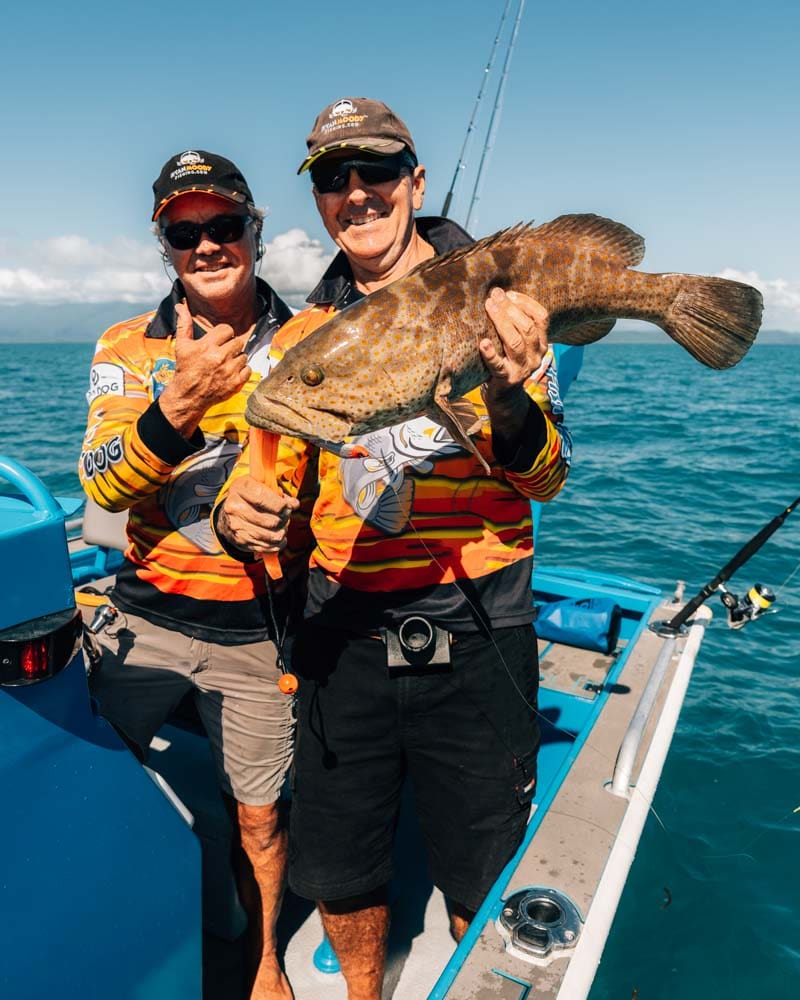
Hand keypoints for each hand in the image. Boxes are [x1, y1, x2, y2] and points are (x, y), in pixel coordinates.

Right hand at [158, 301, 252, 436]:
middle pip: (238, 341)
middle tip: (222, 353)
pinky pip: (248, 369)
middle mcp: (219, 358)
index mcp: (207, 346)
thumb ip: (184, 323)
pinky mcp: (235, 383)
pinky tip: (231, 372)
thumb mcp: (182, 345)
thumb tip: (180, 305)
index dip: (224, 334)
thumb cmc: (185, 369)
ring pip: (244, 355)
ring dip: (237, 358)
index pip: (227, 329)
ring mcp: (228, 371)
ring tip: (225, 364)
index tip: (219, 341)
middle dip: (230, 346)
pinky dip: (242, 370)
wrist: (188, 396)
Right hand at [217, 475, 299, 556]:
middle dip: (284, 520)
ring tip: (283, 526)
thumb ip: (277, 489)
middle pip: (270, 521)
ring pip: (271, 536)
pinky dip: (278, 544)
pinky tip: (279, 537)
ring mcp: (236, 526)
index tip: (288, 506)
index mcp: (239, 489)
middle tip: (286, 516)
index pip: (263, 500)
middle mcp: (235, 508)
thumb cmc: (249, 494)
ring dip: (282, 532)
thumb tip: (294, 504)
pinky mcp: (241, 540)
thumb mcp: (259, 482)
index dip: (281, 505)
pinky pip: (266, 546)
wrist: (228, 513)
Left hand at [481, 288, 548, 399]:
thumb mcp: (517, 342)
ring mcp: (522, 368)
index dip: (526, 302)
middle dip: (510, 309)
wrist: (504, 395)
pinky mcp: (506, 379)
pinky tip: (483, 343)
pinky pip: (498, 365)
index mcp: (542, 343)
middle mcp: (536, 355)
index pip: (541, 317)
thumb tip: (498, 293)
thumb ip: (515, 323)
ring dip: (502, 322)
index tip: (508, 293)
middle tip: (494, 295)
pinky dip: (490, 354)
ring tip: (489, 307)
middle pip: (527, 328)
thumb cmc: (507, 360)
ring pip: (515, 343)